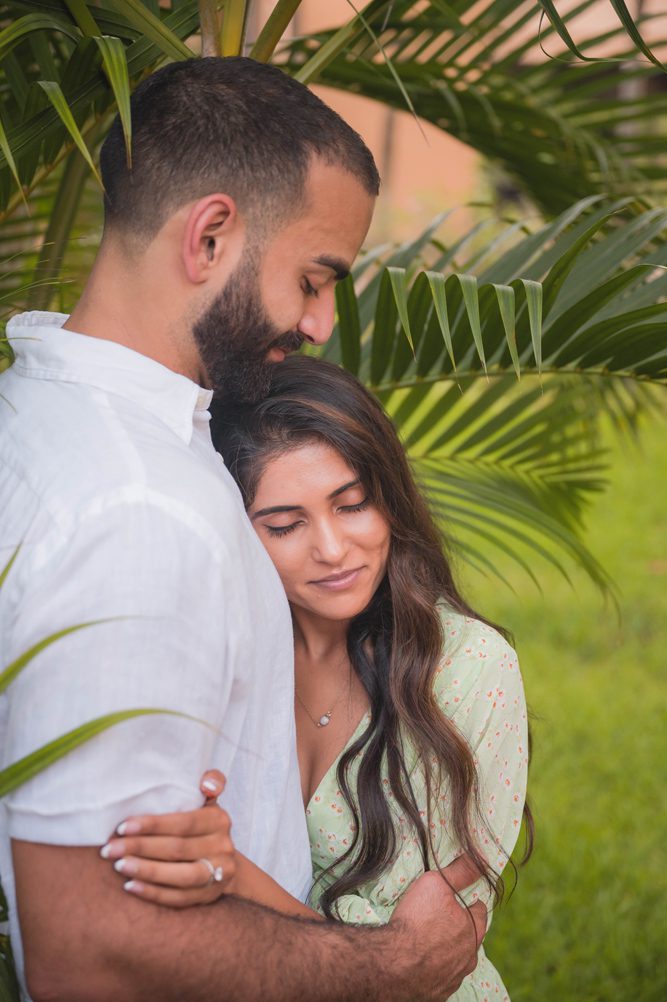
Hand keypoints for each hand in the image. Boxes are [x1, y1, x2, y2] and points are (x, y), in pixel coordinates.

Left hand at [100, 769, 235, 907]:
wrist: (222, 862)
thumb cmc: (201, 826)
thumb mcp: (207, 802)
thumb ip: (210, 783)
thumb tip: (206, 784)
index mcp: (219, 820)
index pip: (183, 823)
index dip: (153, 825)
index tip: (122, 827)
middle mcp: (222, 847)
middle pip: (177, 849)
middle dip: (140, 848)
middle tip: (110, 849)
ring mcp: (218, 875)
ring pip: (180, 876)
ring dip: (146, 871)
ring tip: (118, 866)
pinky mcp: (208, 897)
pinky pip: (178, 898)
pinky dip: (152, 893)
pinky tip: (130, 886)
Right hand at [389, 856, 486, 1000]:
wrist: (392, 964)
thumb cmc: (415, 921)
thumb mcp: (437, 884)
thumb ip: (460, 872)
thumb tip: (479, 858)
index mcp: (473, 931)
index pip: (479, 911)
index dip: (467, 900)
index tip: (455, 897)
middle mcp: (468, 958)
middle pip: (468, 937)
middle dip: (458, 926)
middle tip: (438, 917)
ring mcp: (453, 978)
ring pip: (455, 959)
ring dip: (446, 949)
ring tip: (426, 939)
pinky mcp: (437, 993)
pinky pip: (439, 976)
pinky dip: (432, 967)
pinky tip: (418, 959)